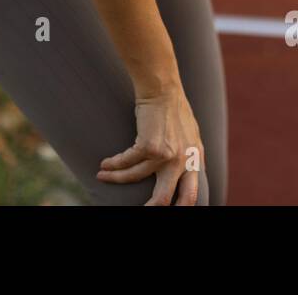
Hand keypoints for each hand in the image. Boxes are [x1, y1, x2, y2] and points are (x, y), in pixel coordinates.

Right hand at [97, 85, 204, 205]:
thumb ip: (189, 155)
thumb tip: (184, 172)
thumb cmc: (174, 107)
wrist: (163, 88)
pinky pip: (126, 162)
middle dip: (150, 207)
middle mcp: (182, 161)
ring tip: (103, 176)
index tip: (163, 208)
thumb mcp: (191, 135)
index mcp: (195, 159)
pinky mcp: (149, 146)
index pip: (191, 194)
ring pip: (135, 177)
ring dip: (116, 178)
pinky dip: (113, 165)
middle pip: (166, 198)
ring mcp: (166, 155)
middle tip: (139, 209)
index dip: (179, 206)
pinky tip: (105, 165)